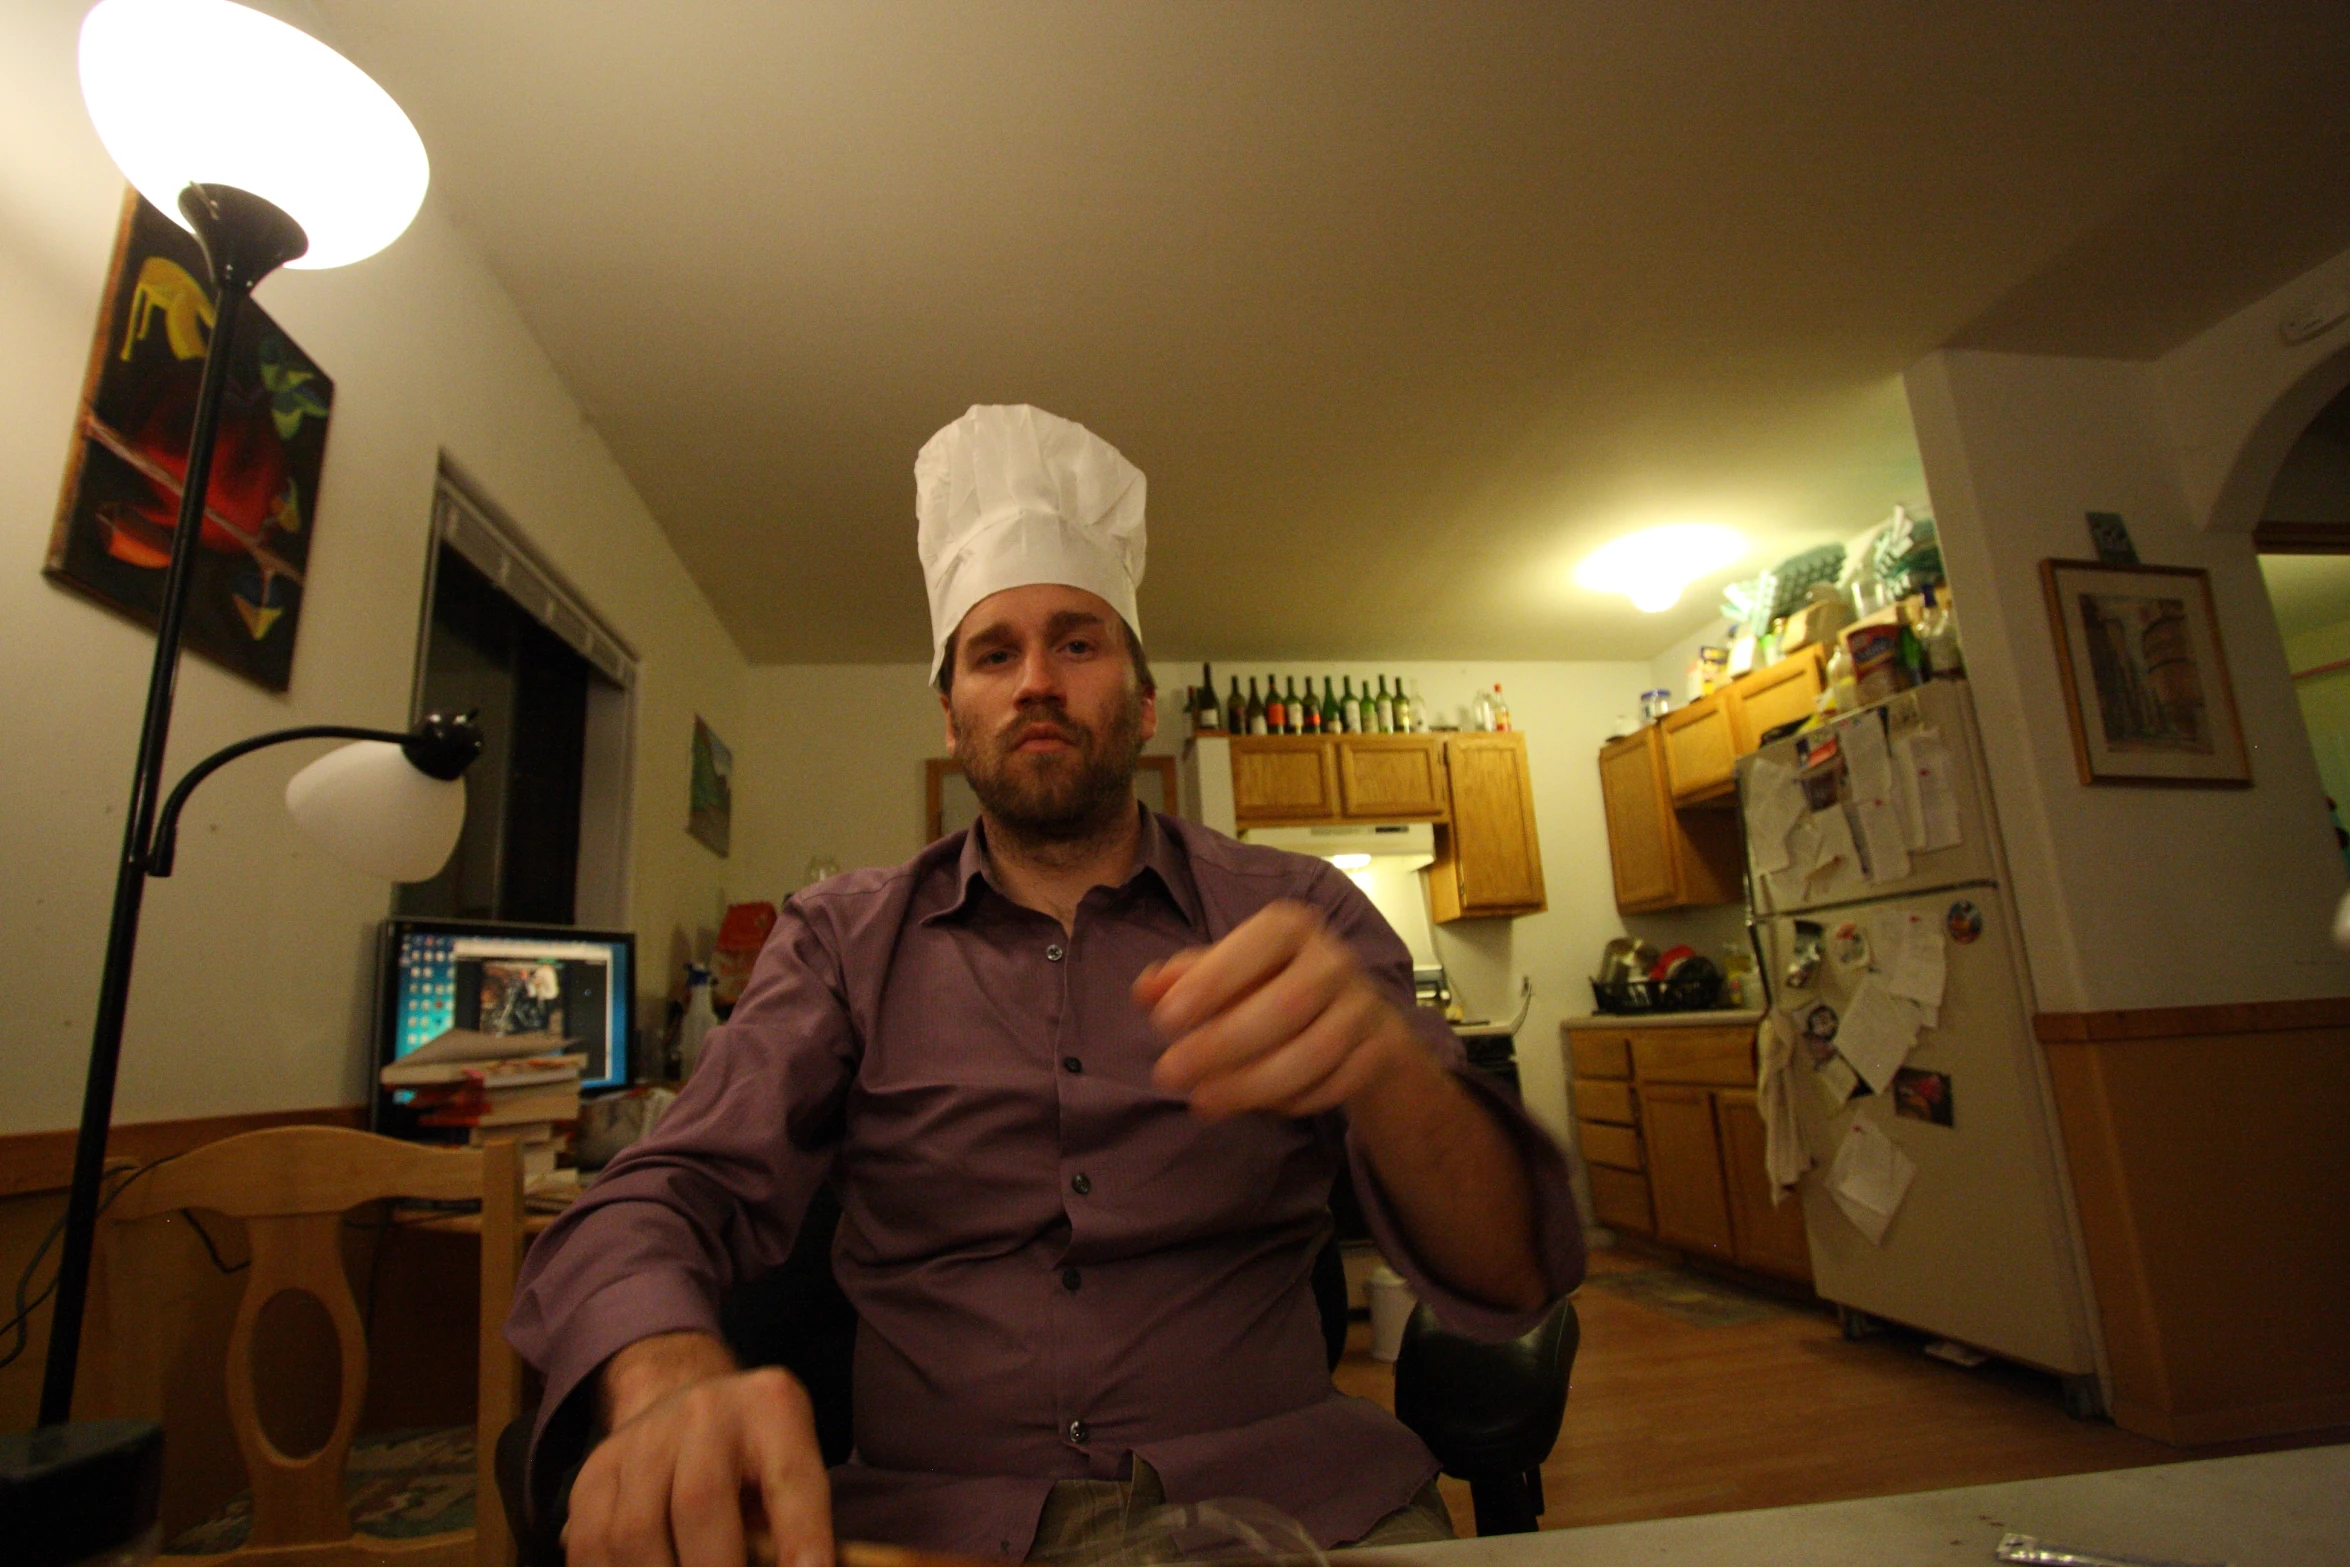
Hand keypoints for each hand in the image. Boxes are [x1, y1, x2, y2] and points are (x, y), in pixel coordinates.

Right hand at [568, 1334, 832, 1566]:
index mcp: (770, 1408)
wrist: (688, 1406)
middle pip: (700, 1504)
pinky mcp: (595, 1472)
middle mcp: (704, 1412)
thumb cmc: (755, 1460)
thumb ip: (791, 1526)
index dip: (802, 1536)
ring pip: (634, 1532)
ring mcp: (642, 1439)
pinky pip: (590, 1544)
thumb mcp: (788, 1469)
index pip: (791, 1478)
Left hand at [1136, 901, 1432, 1118]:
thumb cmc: (1275, 986)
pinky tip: (1253, 1107)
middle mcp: (1334, 960)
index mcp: (1292, 928)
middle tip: (1169, 1073)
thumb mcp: (1228, 973)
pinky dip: (1291, 1101)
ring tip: (1201, 1102)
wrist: (1357, 1019)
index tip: (1164, 1020)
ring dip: (1252, 1084)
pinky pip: (1334, 1084)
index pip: (1256, 946)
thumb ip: (1185, 978)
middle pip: (1285, 1006)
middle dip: (1222, 1045)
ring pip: (1314, 1053)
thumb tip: (1144, 991)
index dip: (1212, 982)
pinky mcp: (1378, 1051)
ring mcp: (1362, 1007)